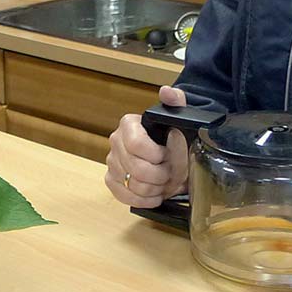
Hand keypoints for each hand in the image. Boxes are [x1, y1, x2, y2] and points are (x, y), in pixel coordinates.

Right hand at [105, 85, 188, 207]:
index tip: (168, 155)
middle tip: (171, 172)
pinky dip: (144, 200)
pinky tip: (155, 194)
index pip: (137, 144)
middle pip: (136, 169)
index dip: (156, 155)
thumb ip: (176, 101)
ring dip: (155, 188)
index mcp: (129, 125)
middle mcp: (116, 142)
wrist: (171, 152)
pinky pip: (124, 197)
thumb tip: (167, 92)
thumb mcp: (179, 116)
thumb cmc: (174, 135)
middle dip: (160, 175)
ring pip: (133, 186)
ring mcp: (112, 162)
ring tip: (165, 182)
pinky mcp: (112, 181)